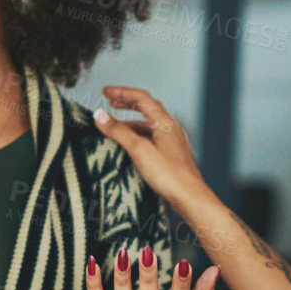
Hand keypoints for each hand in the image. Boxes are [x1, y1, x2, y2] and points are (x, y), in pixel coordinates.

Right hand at [92, 86, 210, 214]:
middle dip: (127, 102)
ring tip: (115, 125)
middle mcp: (170, 129)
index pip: (141, 98)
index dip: (122, 92)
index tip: (105, 91)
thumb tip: (100, 115)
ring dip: (131, 120)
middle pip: (147, 107)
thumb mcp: (139, 150)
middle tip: (111, 101)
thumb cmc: (170, 175)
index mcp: (164, 122)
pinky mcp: (171, 154)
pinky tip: (131, 145)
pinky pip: (152, 137)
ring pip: (149, 123)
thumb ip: (119, 131)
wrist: (190, 197)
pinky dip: (138, 135)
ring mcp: (172, 141)